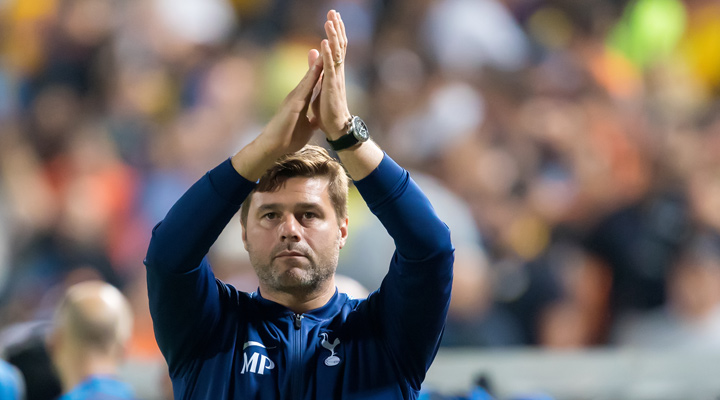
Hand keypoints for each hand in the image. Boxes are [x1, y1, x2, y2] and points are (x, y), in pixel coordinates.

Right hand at [231, 53, 322, 179]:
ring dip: (318, 63)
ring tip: (326, 48)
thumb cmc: (289, 138)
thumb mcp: (307, 128)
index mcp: (302, 101)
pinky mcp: (294, 103)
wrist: (275, 146)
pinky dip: (312, 75)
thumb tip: (318, 119)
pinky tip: (319, 66)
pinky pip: (306, 86)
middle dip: (320, 61)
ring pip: (309, 77)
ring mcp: (295, 98)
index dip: (322, 71)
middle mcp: (298, 96)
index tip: (330, 60)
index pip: (314, 83)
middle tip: (328, 44)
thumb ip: (312, 120)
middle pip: (312, 75)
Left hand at [309, 10, 351, 139]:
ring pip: (335, 53)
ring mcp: (336, 78)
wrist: (335, 128)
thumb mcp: (320, 85)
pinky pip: (329, 67)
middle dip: (336, 28)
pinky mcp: (331, 86)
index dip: (335, 32)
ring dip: (333, 36)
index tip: (333, 16)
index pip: (336, 47)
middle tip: (333, 11)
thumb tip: (313, 51)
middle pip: (338, 46)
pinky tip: (324, 42)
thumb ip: (317, 68)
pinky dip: (327, 54)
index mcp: (334, 72)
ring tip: (330, 20)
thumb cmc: (327, 110)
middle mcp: (337, 72)